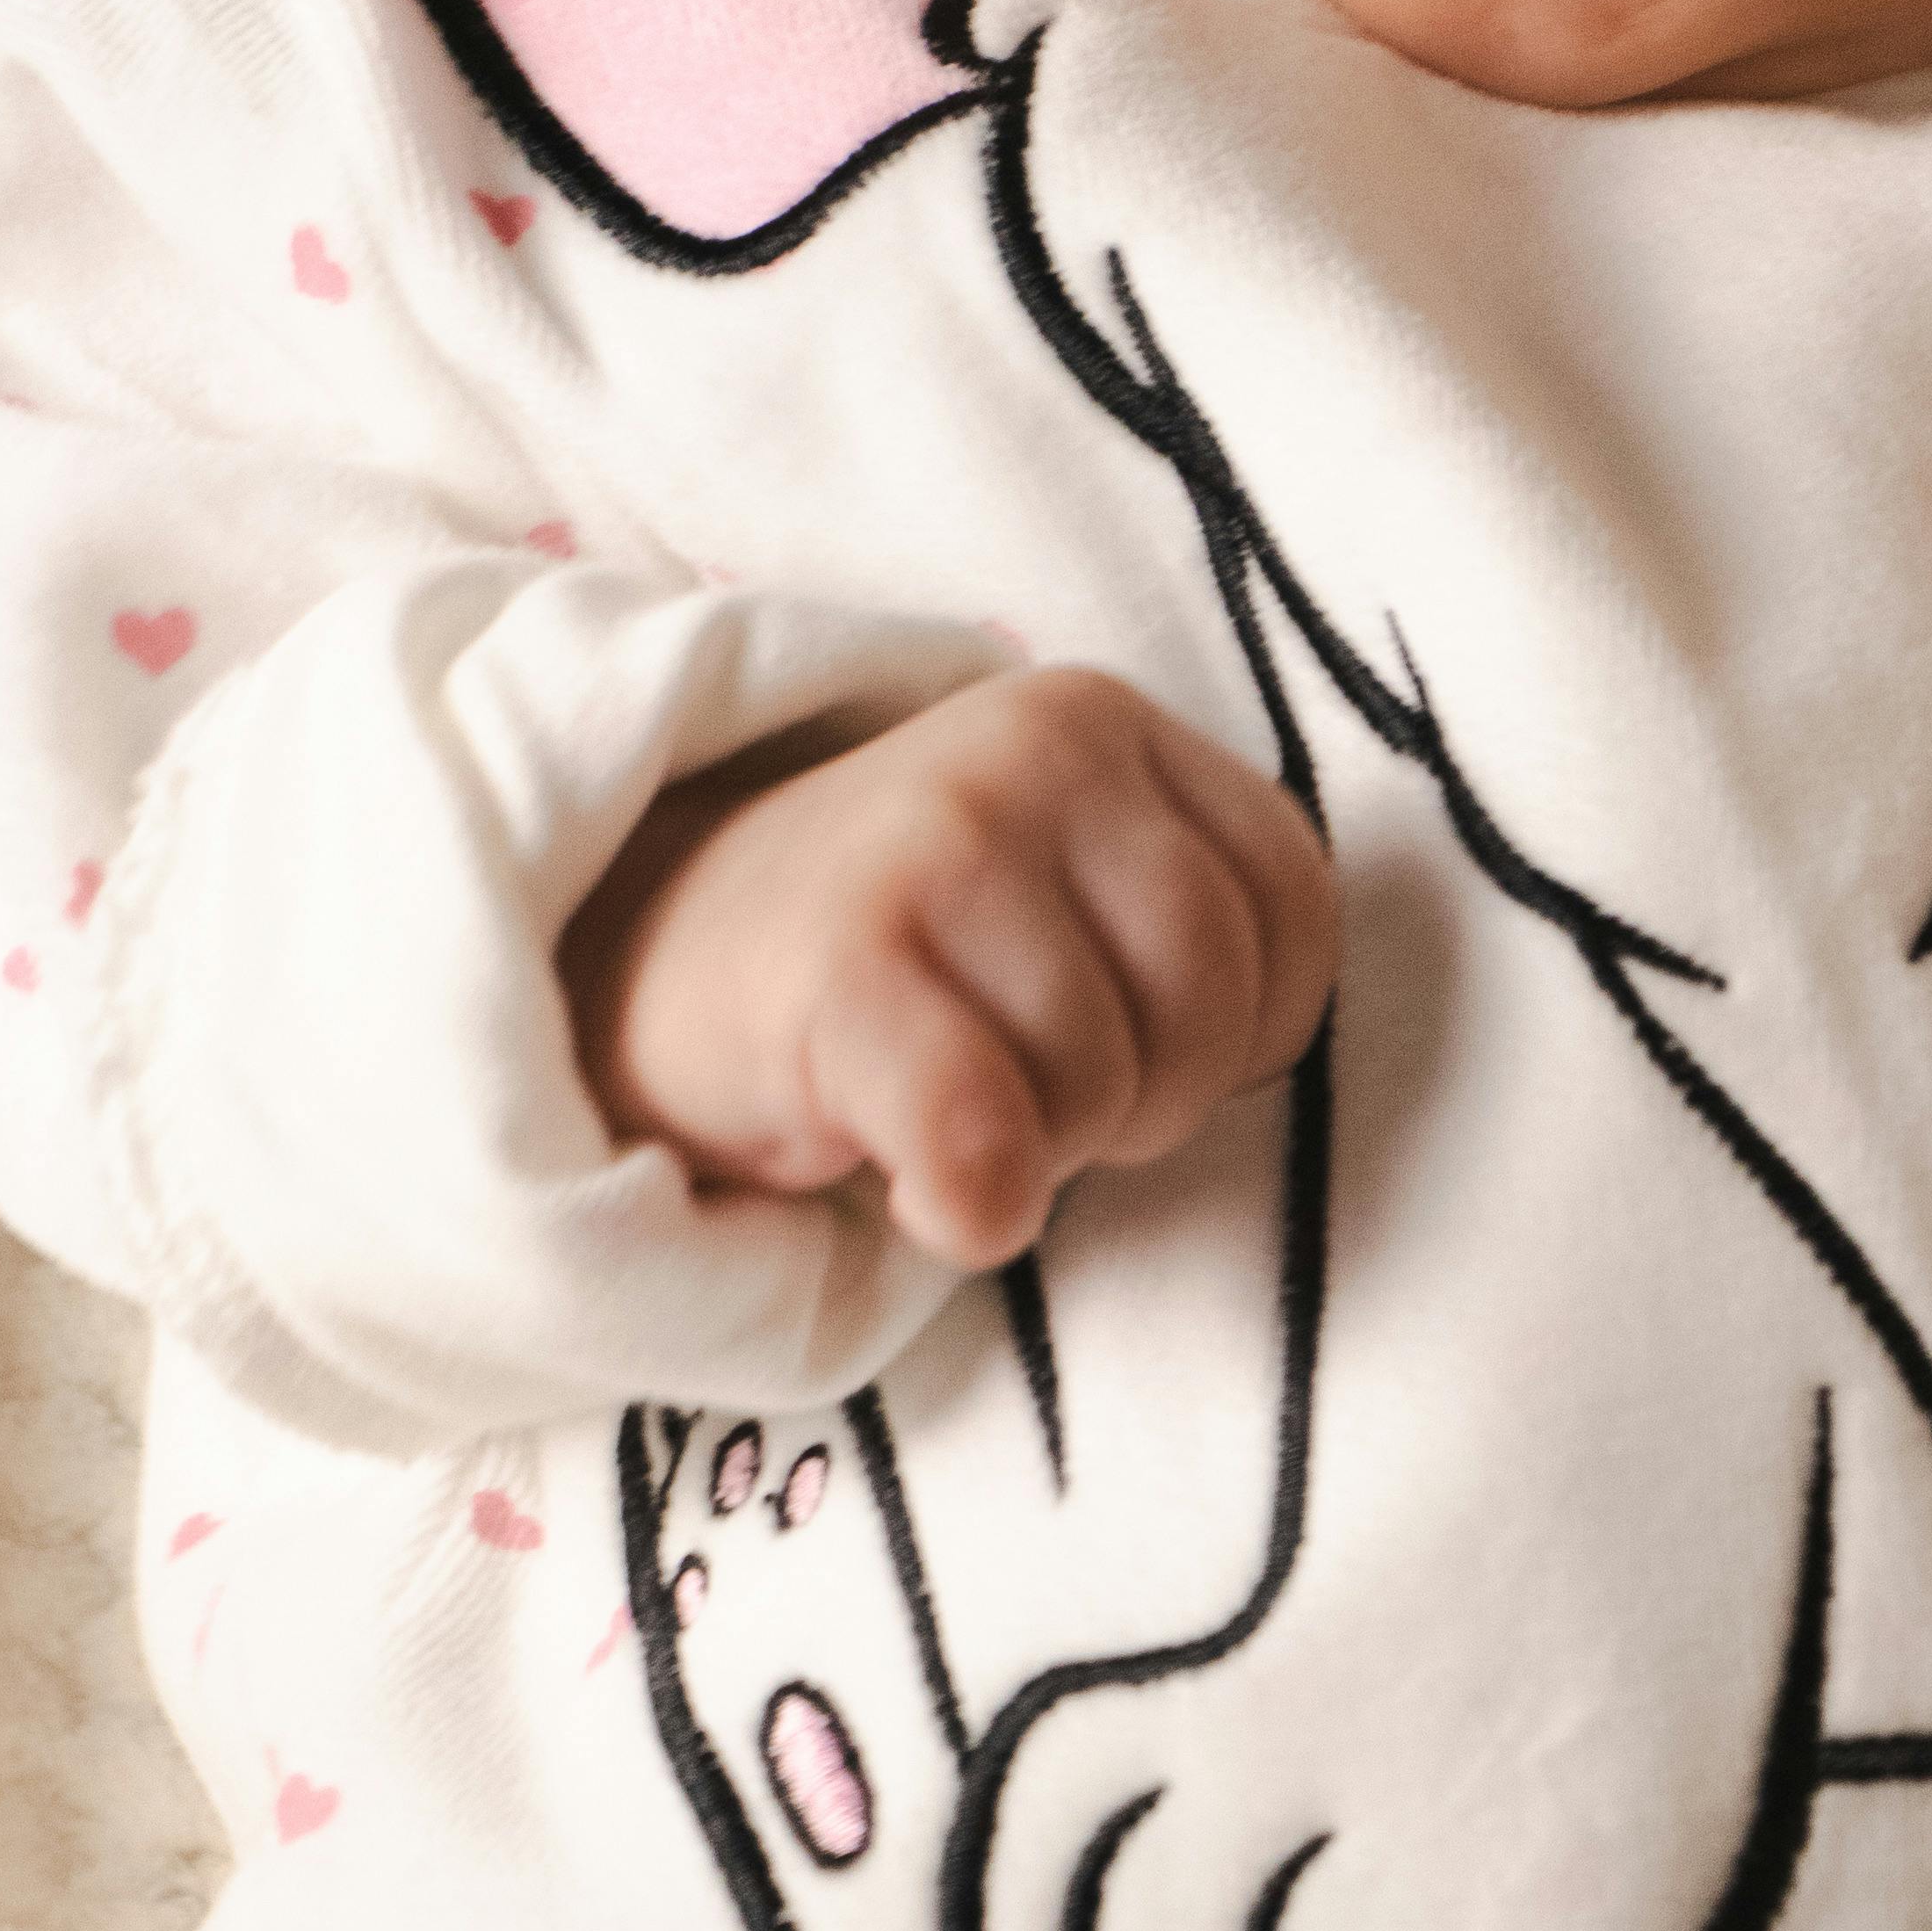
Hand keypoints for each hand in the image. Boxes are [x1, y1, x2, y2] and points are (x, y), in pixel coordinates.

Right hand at [562, 669, 1338, 1269]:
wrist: (635, 964)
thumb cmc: (893, 960)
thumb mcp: (1059, 886)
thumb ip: (1178, 922)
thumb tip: (1255, 1054)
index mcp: (1105, 723)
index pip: (1296, 905)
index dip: (1247, 1031)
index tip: (1141, 1055)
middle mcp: (1032, 750)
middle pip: (1212, 994)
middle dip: (1148, 1102)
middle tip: (1037, 1100)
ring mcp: (932, 840)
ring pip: (1104, 1077)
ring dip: (1046, 1151)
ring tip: (956, 1108)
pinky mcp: (838, 958)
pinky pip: (985, 1136)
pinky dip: (974, 1207)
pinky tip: (924, 1195)